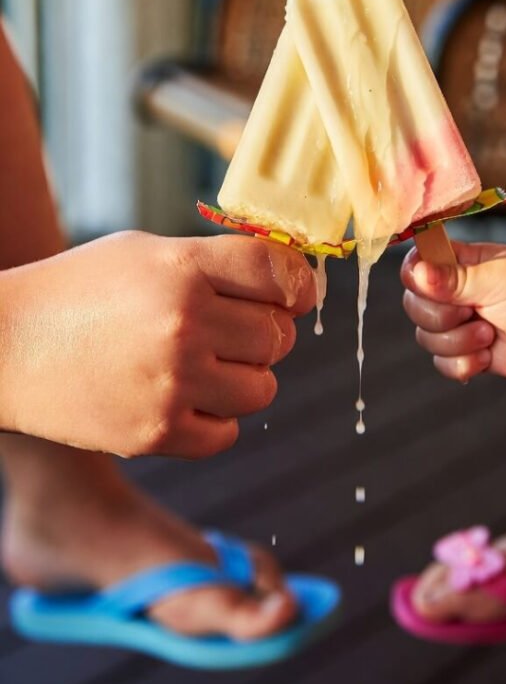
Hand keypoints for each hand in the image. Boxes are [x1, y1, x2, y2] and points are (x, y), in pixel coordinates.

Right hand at [0, 231, 314, 456]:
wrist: (5, 346)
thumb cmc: (78, 290)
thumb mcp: (143, 251)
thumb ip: (214, 263)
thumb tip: (288, 281)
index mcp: (183, 268)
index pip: (278, 273)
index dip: (297, 283)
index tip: (295, 293)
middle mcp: (184, 324)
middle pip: (278, 335)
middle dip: (268, 331)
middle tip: (237, 329)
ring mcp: (171, 383)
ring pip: (263, 388)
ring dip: (247, 377)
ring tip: (208, 364)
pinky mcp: (156, 432)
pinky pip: (228, 432)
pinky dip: (217, 418)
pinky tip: (187, 396)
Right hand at [401, 241, 505, 382]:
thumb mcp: (499, 279)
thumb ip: (456, 277)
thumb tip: (418, 273)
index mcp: (456, 263)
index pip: (413, 265)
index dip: (416, 278)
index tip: (435, 286)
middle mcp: (450, 292)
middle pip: (413, 306)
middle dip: (444, 317)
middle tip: (476, 313)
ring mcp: (455, 324)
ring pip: (425, 338)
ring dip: (460, 341)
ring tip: (490, 334)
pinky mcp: (462, 353)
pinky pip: (441, 364)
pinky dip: (465, 364)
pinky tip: (488, 356)